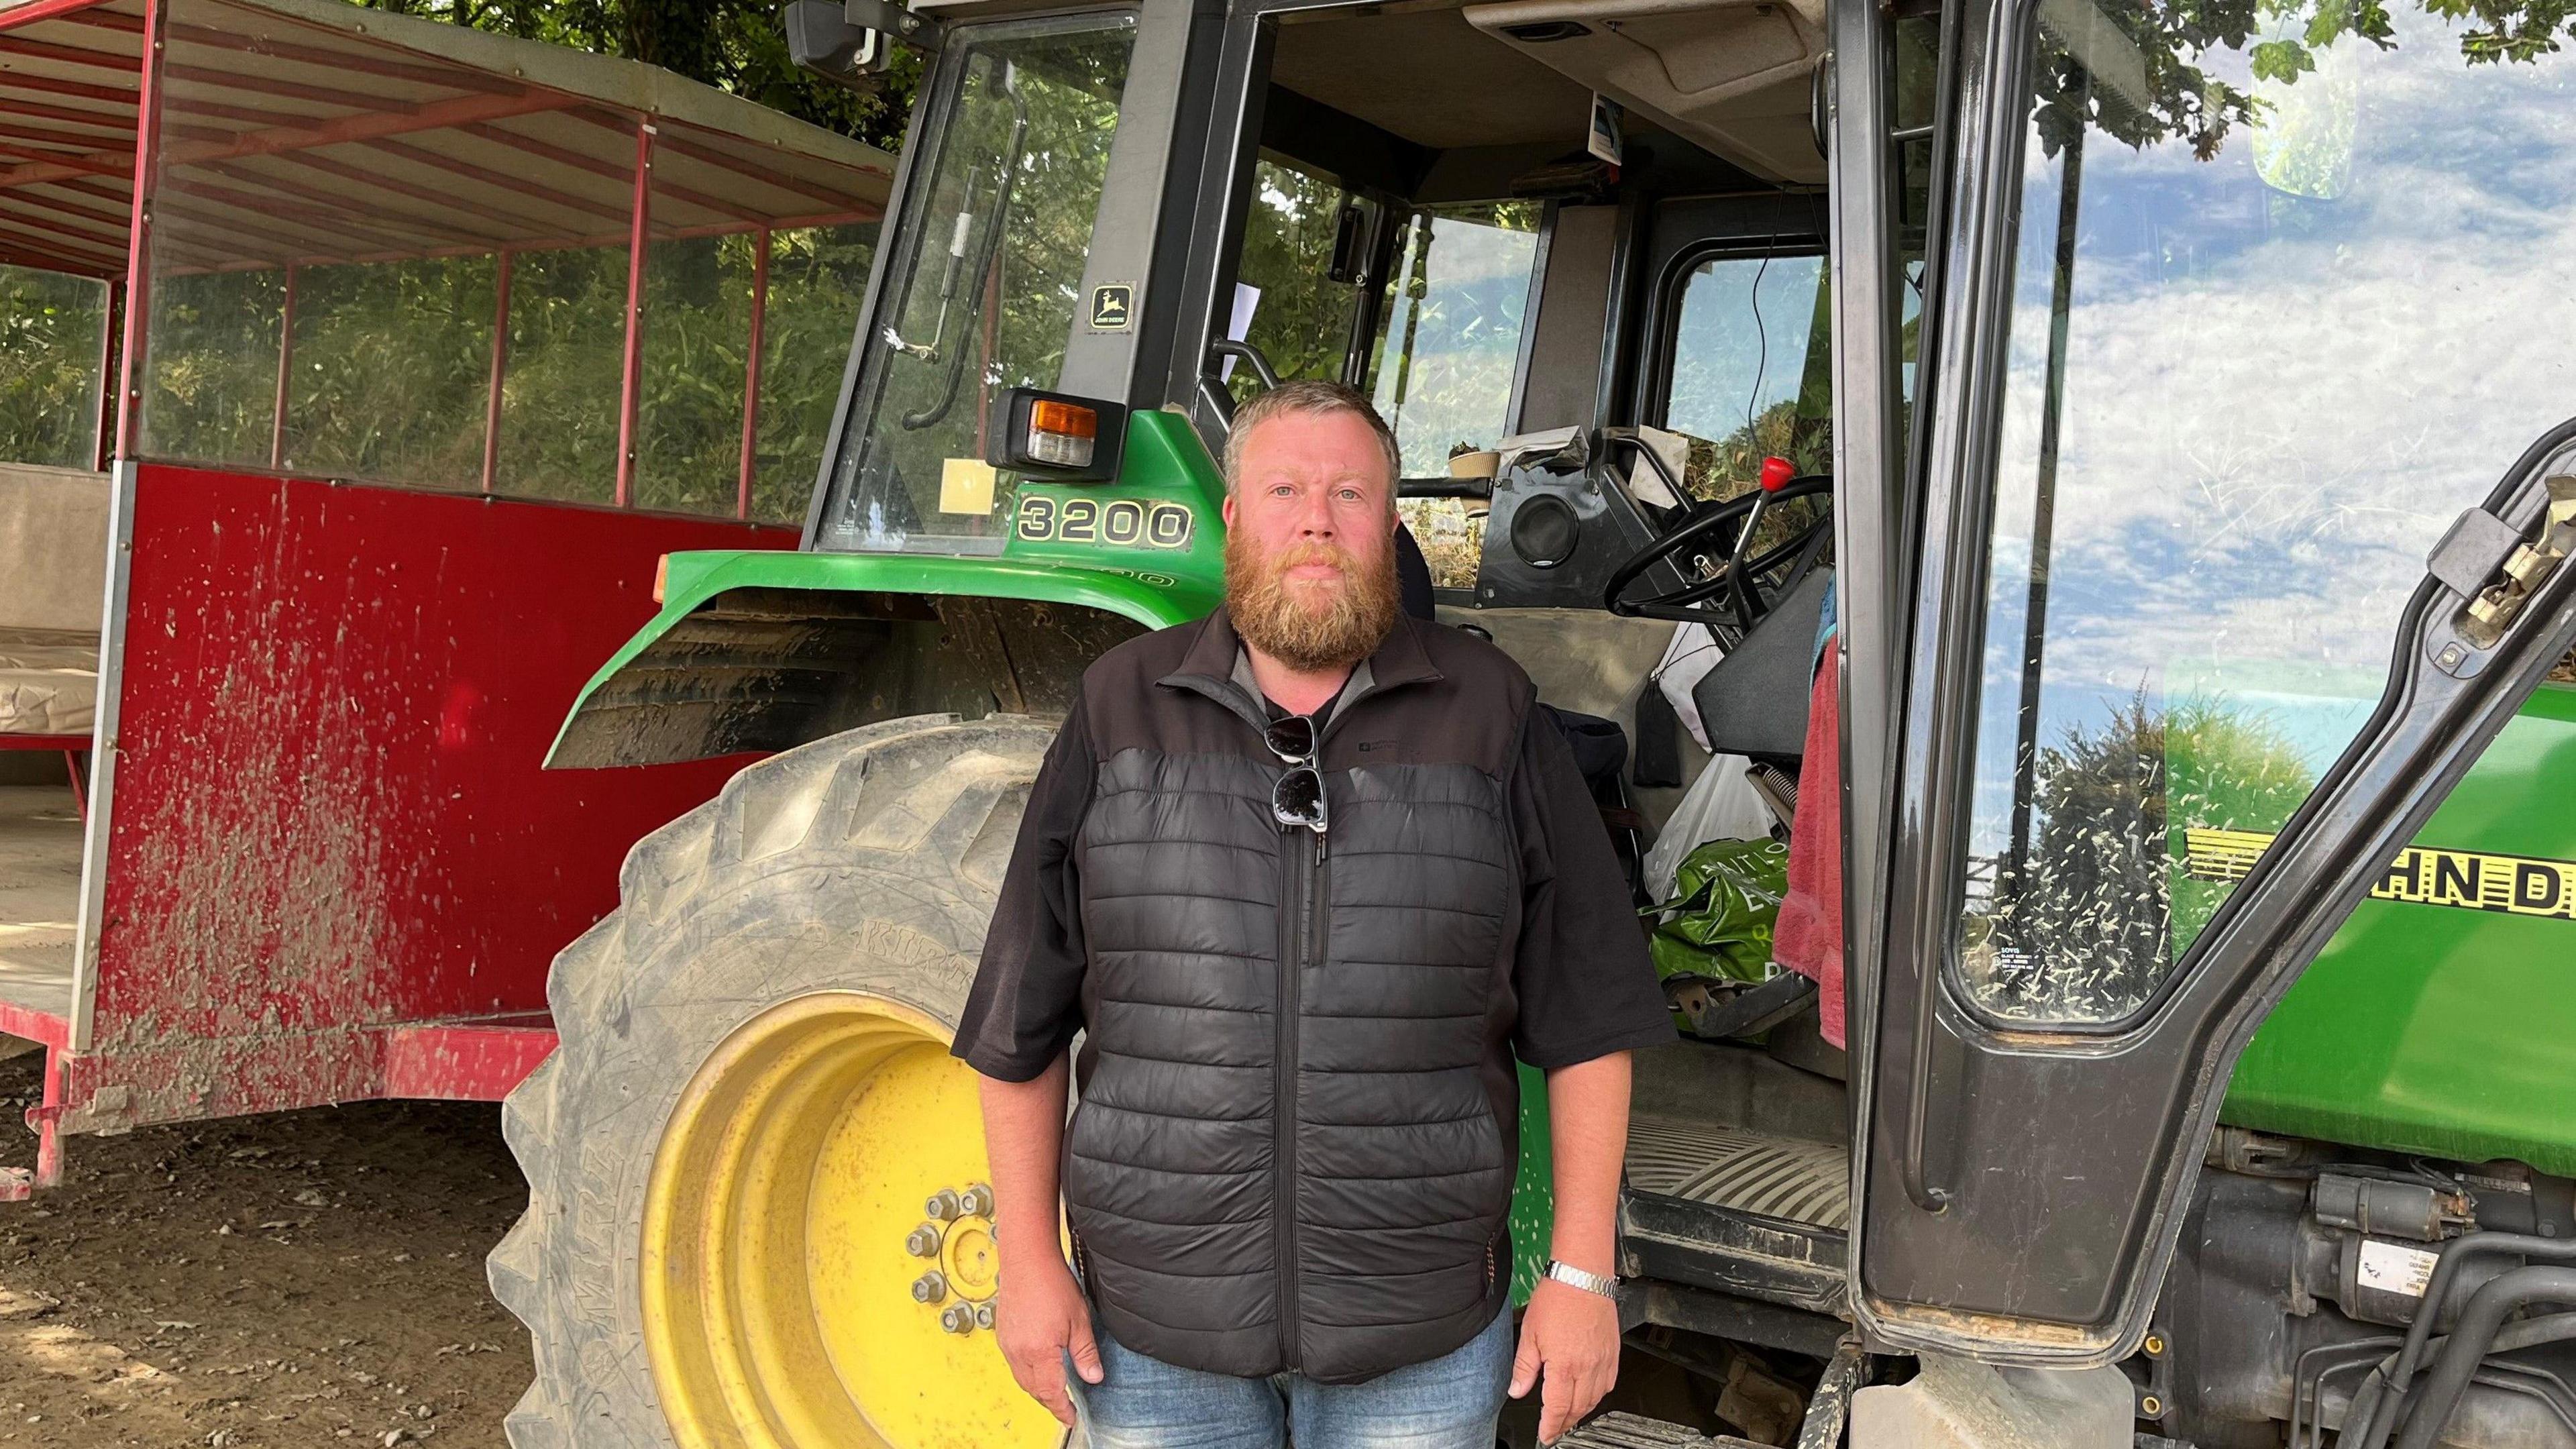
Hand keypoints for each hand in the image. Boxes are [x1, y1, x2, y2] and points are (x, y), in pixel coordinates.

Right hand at [993, 1252, 1102, 1425]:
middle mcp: (1018, 1352)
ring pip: (1022, 1379)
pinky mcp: (1002, 1334)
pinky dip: (1027, 1373)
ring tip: (1054, 1390)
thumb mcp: (1079, 1320)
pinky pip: (1014, 1364)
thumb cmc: (1052, 1283)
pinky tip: (1039, 1366)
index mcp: (1039, 1352)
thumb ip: (1085, 1352)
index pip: (1050, 1393)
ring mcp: (1007, 1343)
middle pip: (1034, 1390)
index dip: (1062, 1409)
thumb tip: (1093, 1377)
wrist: (1026, 1259)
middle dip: (1050, 1401)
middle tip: (1066, 1406)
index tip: (1071, 1417)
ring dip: (1038, 1388)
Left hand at [1509, 1277, 1620, 1442]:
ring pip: (1595, 1399)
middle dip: (1564, 1423)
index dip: (1550, 1426)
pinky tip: (1590, 1394)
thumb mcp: (1530, 1333)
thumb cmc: (1557, 1297)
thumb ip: (1524, 1366)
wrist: (1582, 1274)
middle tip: (1555, 1429)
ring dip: (1581, 1412)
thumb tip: (1517, 1389)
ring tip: (1569, 1416)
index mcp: (1564, 1365)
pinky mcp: (1613, 1352)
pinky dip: (1598, 1395)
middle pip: (1577, 1408)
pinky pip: (1609, 1383)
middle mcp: (1587, 1367)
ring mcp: (1603, 1360)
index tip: (1545, 1435)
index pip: (1557, 1408)